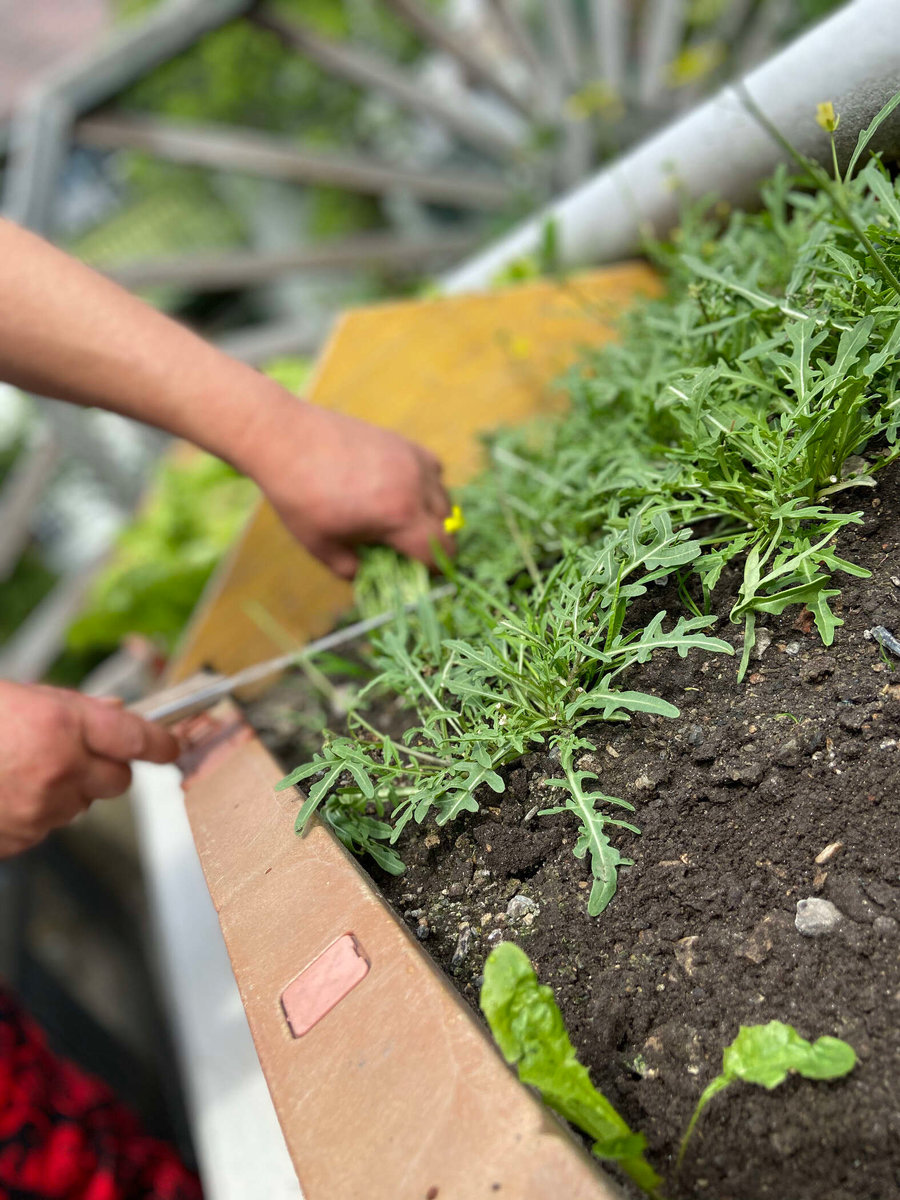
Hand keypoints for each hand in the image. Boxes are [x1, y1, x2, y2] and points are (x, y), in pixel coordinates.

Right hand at [0, 682, 178, 858]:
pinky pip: (49, 826)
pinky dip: (38, 812)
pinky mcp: (21, 838)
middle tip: (82, 754)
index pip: (135, 738)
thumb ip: (75, 708)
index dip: (161, 742)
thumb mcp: (21, 696)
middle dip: (109, 768)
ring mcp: (39, 808)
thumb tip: (117, 715)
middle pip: (119, 781)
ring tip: (24, 769)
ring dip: (70, 790)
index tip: (172, 744)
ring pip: (83, 805)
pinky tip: (8, 791)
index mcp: (60, 724)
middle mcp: (58, 769)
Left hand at [248, 400, 454, 578]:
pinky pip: (434, 469)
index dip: (437, 570)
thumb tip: (369, 575)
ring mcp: (413, 460)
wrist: (286, 438)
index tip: (424, 576)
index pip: (439, 551)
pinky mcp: (404, 442)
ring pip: (444, 496)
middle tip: (411, 554)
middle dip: (435, 545)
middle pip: (446, 525)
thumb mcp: (321, 547)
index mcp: (398, 516)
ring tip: (407, 524)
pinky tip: (404, 491)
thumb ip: (351, 570)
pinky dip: (428, 485)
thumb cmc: (299, 496)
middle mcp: (415, 486)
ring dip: (434, 516)